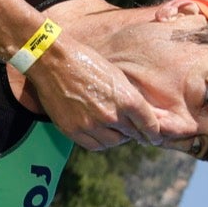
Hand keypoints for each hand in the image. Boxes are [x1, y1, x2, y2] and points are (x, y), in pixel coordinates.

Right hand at [26, 38, 161, 149]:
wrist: (53, 61)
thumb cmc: (86, 62)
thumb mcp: (117, 76)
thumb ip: (131, 98)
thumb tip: (145, 114)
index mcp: (127, 99)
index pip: (149, 125)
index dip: (154, 133)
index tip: (154, 136)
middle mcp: (111, 115)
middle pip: (132, 135)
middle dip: (134, 133)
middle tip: (131, 128)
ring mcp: (91, 124)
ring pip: (113, 142)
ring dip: (116, 137)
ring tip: (112, 128)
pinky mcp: (73, 130)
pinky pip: (93, 145)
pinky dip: (99, 142)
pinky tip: (98, 132)